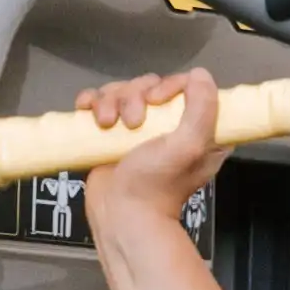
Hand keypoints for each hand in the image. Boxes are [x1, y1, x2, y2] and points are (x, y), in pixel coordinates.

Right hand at [69, 66, 225, 245]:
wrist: (121, 215)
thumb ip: (202, 108)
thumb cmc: (157, 185)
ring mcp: (137, 130)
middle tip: (131, 122)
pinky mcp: (110, 136)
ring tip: (106, 124)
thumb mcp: (191, 145)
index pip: (184, 86)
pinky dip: (90, 102)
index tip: (157, 100)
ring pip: (121, 91)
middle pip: (148, 85)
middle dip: (134, 96)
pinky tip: (87, 111)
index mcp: (196, 128)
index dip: (168, 85)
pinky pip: (99, 103)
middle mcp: (167, 126)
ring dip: (110, 100)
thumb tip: (199, 74)